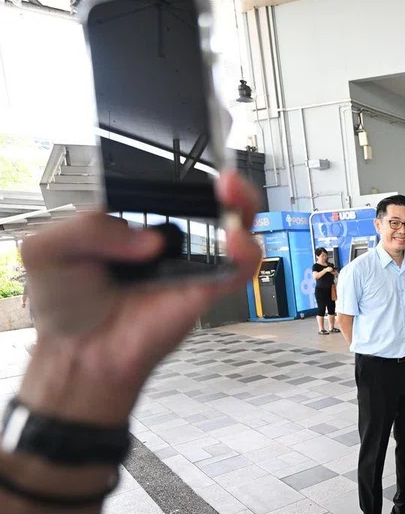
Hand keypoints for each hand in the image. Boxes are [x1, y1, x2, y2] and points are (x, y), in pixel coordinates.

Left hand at [16, 172, 261, 425]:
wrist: (79, 354)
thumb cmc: (65, 305)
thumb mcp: (48, 249)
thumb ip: (88, 227)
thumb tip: (146, 238)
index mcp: (133, 219)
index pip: (166, 183)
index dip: (181, 170)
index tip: (186, 159)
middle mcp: (168, 237)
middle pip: (213, 199)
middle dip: (229, 182)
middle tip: (224, 178)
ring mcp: (191, 263)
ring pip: (238, 226)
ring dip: (244, 206)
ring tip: (232, 196)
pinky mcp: (207, 290)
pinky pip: (240, 268)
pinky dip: (247, 252)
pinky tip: (234, 241)